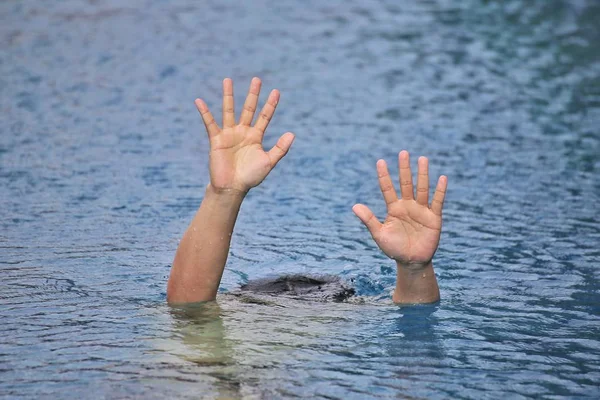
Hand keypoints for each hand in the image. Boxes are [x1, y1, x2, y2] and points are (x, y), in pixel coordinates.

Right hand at [195, 77, 294, 193]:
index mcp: (256, 137)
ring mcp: (229, 134)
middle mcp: (243, 132)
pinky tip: (199, 101)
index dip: (270, 105)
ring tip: (227, 80)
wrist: (232, 188)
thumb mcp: (268, 162)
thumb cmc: (251, 177)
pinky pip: (210, 123)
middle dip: (253, 94)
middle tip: (257, 79)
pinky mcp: (217, 139)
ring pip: (229, 110)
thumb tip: (292, 133)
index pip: (265, 116)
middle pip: (249, 109)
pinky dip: (204, 112)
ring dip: (229, 96)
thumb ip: (280, 149)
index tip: (276, 91)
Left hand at [353, 151, 447, 268]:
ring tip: (422, 159)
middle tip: (403, 153)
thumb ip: (369, 220)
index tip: (380, 161)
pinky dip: (440, 191)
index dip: (384, 176)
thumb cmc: (394, 248)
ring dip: (422, 174)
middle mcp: (408, 206)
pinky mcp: (434, 218)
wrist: (411, 262)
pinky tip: (442, 178)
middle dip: (404, 169)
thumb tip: (354, 206)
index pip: (388, 189)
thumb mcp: (379, 234)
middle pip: (406, 183)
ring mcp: (421, 210)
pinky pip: (437, 201)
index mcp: (394, 208)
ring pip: (422, 188)